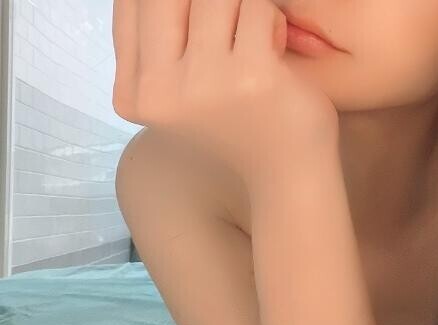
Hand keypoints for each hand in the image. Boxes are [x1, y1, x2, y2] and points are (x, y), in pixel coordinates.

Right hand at [112, 0, 339, 184]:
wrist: (285, 174)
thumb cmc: (238, 125)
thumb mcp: (180, 89)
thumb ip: (156, 39)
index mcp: (133, 96)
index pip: (132, 4)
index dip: (176, 4)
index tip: (204, 31)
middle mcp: (157, 92)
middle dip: (206, 5)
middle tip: (230, 31)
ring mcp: (201, 85)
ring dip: (242, 11)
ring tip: (254, 47)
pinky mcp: (249, 77)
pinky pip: (257, 9)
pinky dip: (271, 24)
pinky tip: (275, 56)